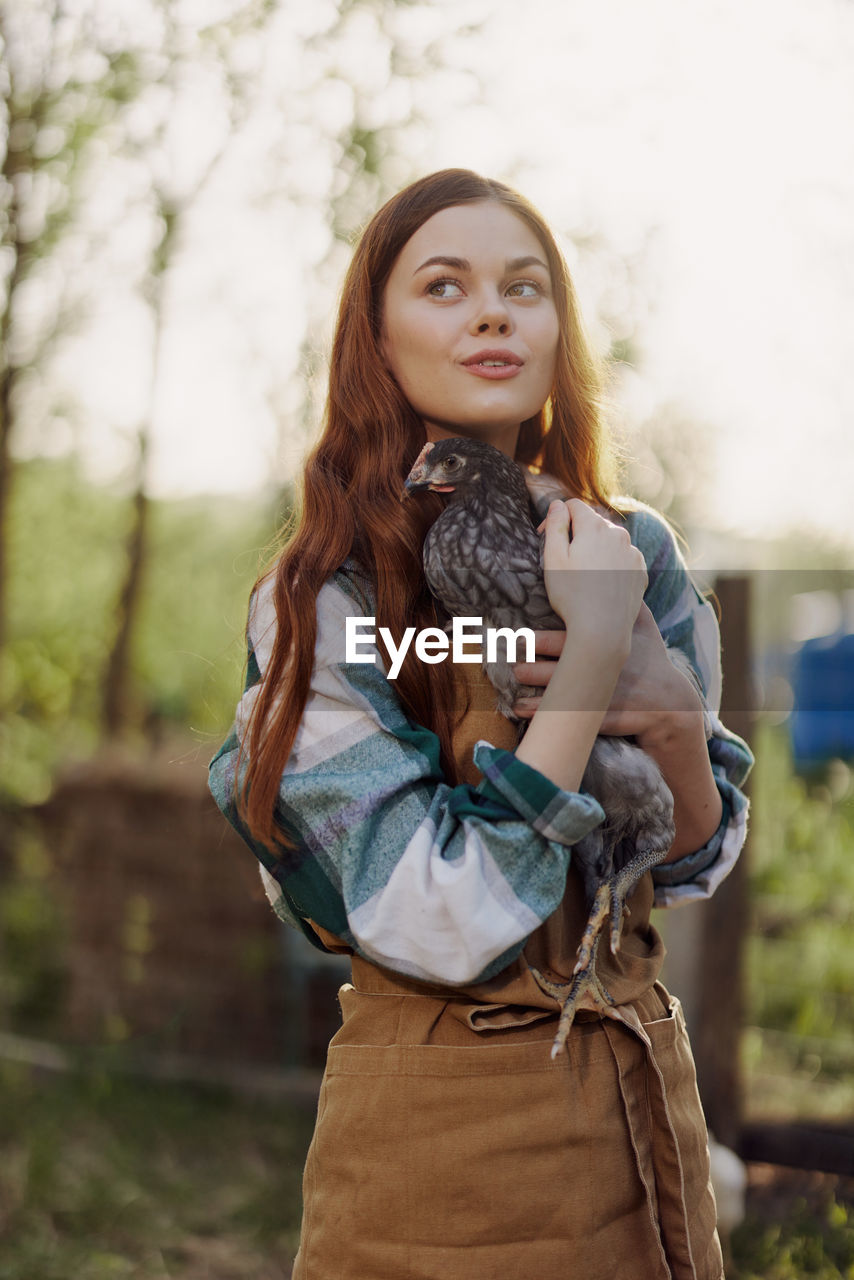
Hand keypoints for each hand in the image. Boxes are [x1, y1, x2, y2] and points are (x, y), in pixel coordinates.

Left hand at [512, 604, 702, 741]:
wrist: (671, 703)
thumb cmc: (653, 660)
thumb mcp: (645, 628)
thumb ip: (628, 602)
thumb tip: (614, 570)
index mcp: (608, 647)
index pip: (572, 642)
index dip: (545, 640)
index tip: (522, 636)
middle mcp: (603, 670)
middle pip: (563, 667)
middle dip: (535, 664)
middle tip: (511, 656)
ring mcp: (603, 695)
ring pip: (564, 693)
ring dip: (537, 688)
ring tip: (516, 678)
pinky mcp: (603, 717)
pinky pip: (571, 719)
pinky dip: (546, 717)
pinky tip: (521, 710)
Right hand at [540, 500, 646, 662]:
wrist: (603, 630)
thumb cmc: (572, 595)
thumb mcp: (553, 558)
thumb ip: (556, 526)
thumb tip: (558, 504)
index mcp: (594, 527)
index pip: (574, 506)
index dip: (557, 517)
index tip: (546, 537)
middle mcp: (619, 534)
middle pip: (593, 523)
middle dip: (576, 533)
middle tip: (562, 558)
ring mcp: (633, 553)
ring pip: (609, 541)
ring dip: (595, 549)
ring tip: (582, 574)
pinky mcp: (640, 572)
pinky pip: (622, 559)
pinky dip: (611, 564)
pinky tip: (600, 583)